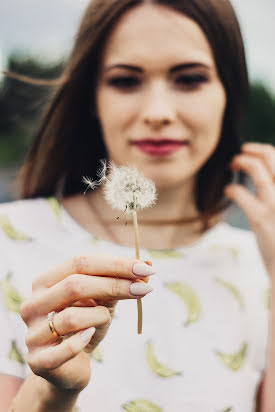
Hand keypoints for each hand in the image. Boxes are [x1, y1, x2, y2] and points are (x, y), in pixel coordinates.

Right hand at [20, 254, 154, 391]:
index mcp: (45, 281)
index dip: (114, 264)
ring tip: (107, 318)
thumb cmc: (85, 326)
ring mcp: (32, 333)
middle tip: (145, 288)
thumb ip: (119, 282)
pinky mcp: (38, 361)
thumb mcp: (102, 300)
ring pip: (71, 317)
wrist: (68, 367)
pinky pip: (66, 349)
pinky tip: (90, 336)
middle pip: (74, 285)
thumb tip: (147, 265)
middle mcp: (33, 303)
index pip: (80, 262)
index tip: (145, 269)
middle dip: (114, 285)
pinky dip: (83, 342)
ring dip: (100, 316)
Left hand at [224, 142, 274, 275]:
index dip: (267, 153)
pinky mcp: (260, 218)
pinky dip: (232, 188)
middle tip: (242, 152)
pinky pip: (240, 193)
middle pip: (272, 156)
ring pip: (256, 168)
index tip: (256, 155)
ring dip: (241, 161)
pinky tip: (228, 191)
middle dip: (254, 149)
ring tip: (233, 164)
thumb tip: (268, 179)